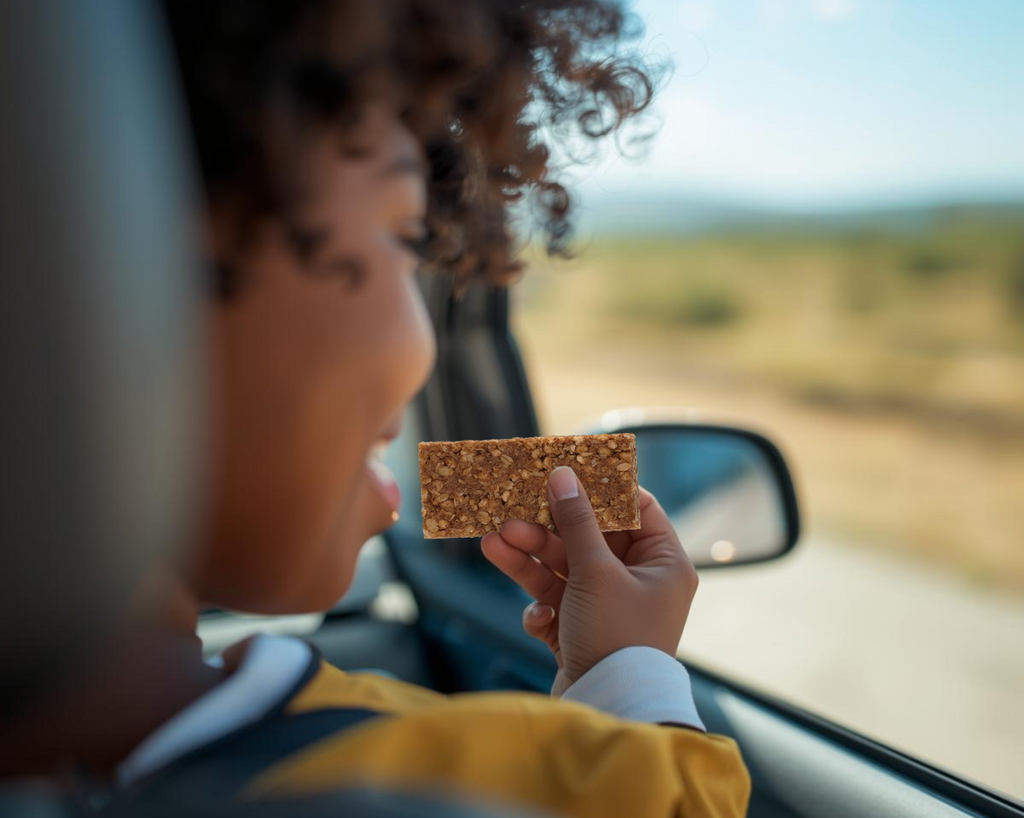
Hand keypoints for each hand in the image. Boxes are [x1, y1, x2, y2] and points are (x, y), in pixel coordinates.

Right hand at [481, 467, 697, 695]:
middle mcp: (640, 583)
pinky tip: (540, 618)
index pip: (637, 509)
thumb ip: (576, 520)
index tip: (566, 470)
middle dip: (547, 529)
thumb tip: (564, 474)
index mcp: (663, 563)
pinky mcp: (583, 633)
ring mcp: (610, 608)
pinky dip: (543, 607)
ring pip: (565, 570)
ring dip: (531, 559)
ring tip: (493, 543)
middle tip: (511, 514)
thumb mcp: (594, 571)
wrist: (608, 712)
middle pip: (590, 539)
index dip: (602, 489)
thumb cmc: (616, 637)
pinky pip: (559, 605)